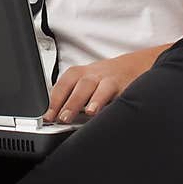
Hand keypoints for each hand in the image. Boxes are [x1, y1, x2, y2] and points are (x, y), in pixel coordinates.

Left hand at [42, 44, 171, 122]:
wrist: (135, 65)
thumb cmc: (104, 78)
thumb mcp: (85, 83)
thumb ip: (71, 97)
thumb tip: (54, 117)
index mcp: (80, 74)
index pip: (63, 85)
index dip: (54, 101)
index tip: (47, 116)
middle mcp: (94, 75)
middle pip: (81, 85)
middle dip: (71, 102)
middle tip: (63, 118)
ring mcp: (110, 80)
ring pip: (101, 87)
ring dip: (94, 100)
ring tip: (89, 112)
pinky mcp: (127, 86)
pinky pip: (121, 94)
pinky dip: (117, 102)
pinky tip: (113, 110)